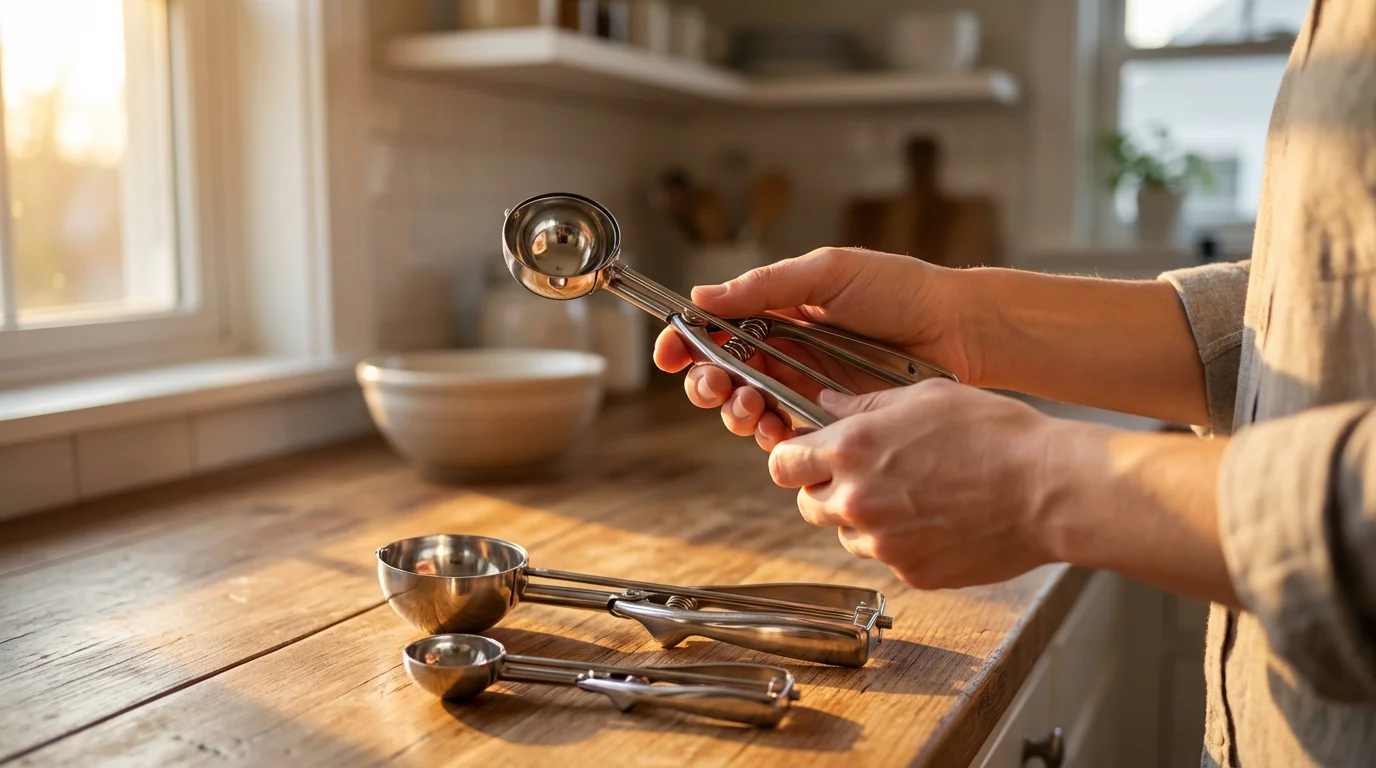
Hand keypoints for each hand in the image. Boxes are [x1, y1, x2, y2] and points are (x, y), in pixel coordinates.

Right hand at [653, 247, 974, 450]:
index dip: (685, 342)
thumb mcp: (827, 273)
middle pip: (722, 374)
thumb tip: (702, 297)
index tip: (668, 355)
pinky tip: (776, 427)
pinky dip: (771, 436)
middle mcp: (784, 352)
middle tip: (714, 386)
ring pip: (747, 409)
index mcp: (777, 312)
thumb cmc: (899, 290)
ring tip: (749, 405)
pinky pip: (787, 435)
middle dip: (705, 384)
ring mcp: (805, 387)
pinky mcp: (829, 419)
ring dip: (734, 411)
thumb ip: (766, 287)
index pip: (716, 328)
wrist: (958, 330)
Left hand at [769, 379, 1057, 589]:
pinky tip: (939, 519)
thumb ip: (865, 406)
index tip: (809, 456)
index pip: (782, 463)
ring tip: (913, 496)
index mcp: (852, 449)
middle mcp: (857, 499)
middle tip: (865, 476)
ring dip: (863, 519)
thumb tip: (826, 406)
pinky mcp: (911, 572)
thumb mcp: (926, 397)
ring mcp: (882, 543)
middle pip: (807, 504)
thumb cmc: (996, 434)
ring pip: (845, 534)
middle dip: (826, 490)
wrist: (1049, 489)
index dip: (793, 459)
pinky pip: (887, 558)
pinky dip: (902, 543)